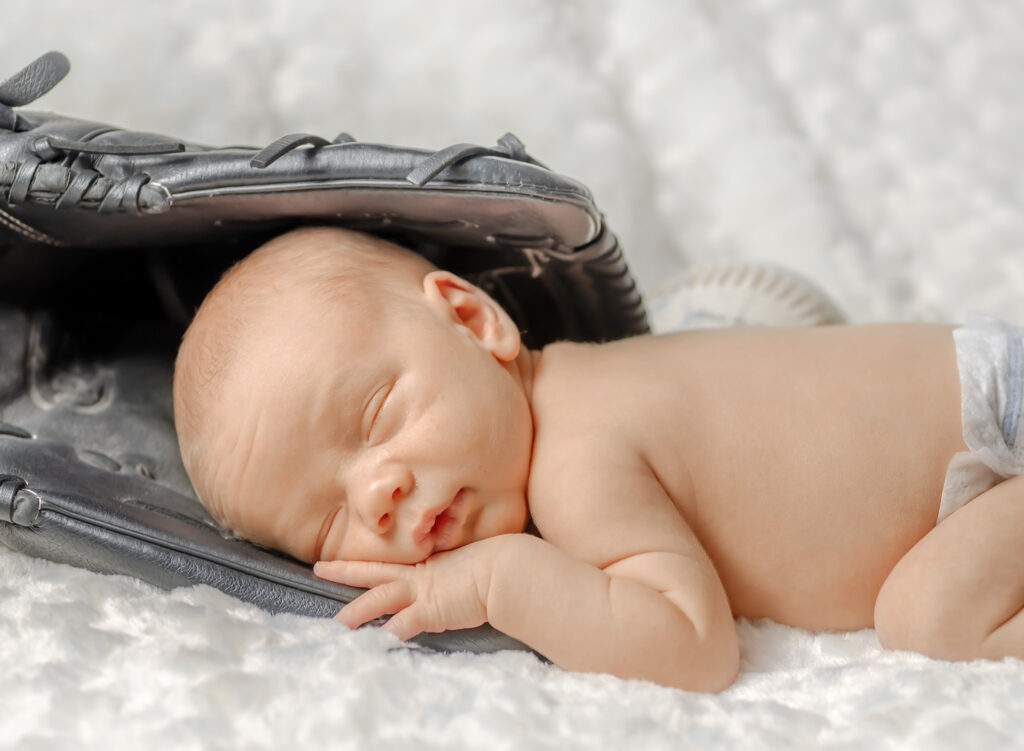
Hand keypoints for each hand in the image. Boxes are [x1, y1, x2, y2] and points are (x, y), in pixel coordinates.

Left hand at [313, 536, 507, 639]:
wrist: (505, 569)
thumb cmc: (496, 564)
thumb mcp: (471, 564)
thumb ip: (458, 571)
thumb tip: (460, 576)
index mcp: (427, 565)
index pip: (392, 564)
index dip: (370, 562)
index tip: (352, 560)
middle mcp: (419, 576)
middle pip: (373, 572)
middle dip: (345, 571)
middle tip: (320, 568)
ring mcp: (422, 593)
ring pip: (379, 598)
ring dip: (356, 610)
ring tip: (337, 622)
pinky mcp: (429, 611)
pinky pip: (402, 625)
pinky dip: (388, 635)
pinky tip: (375, 645)